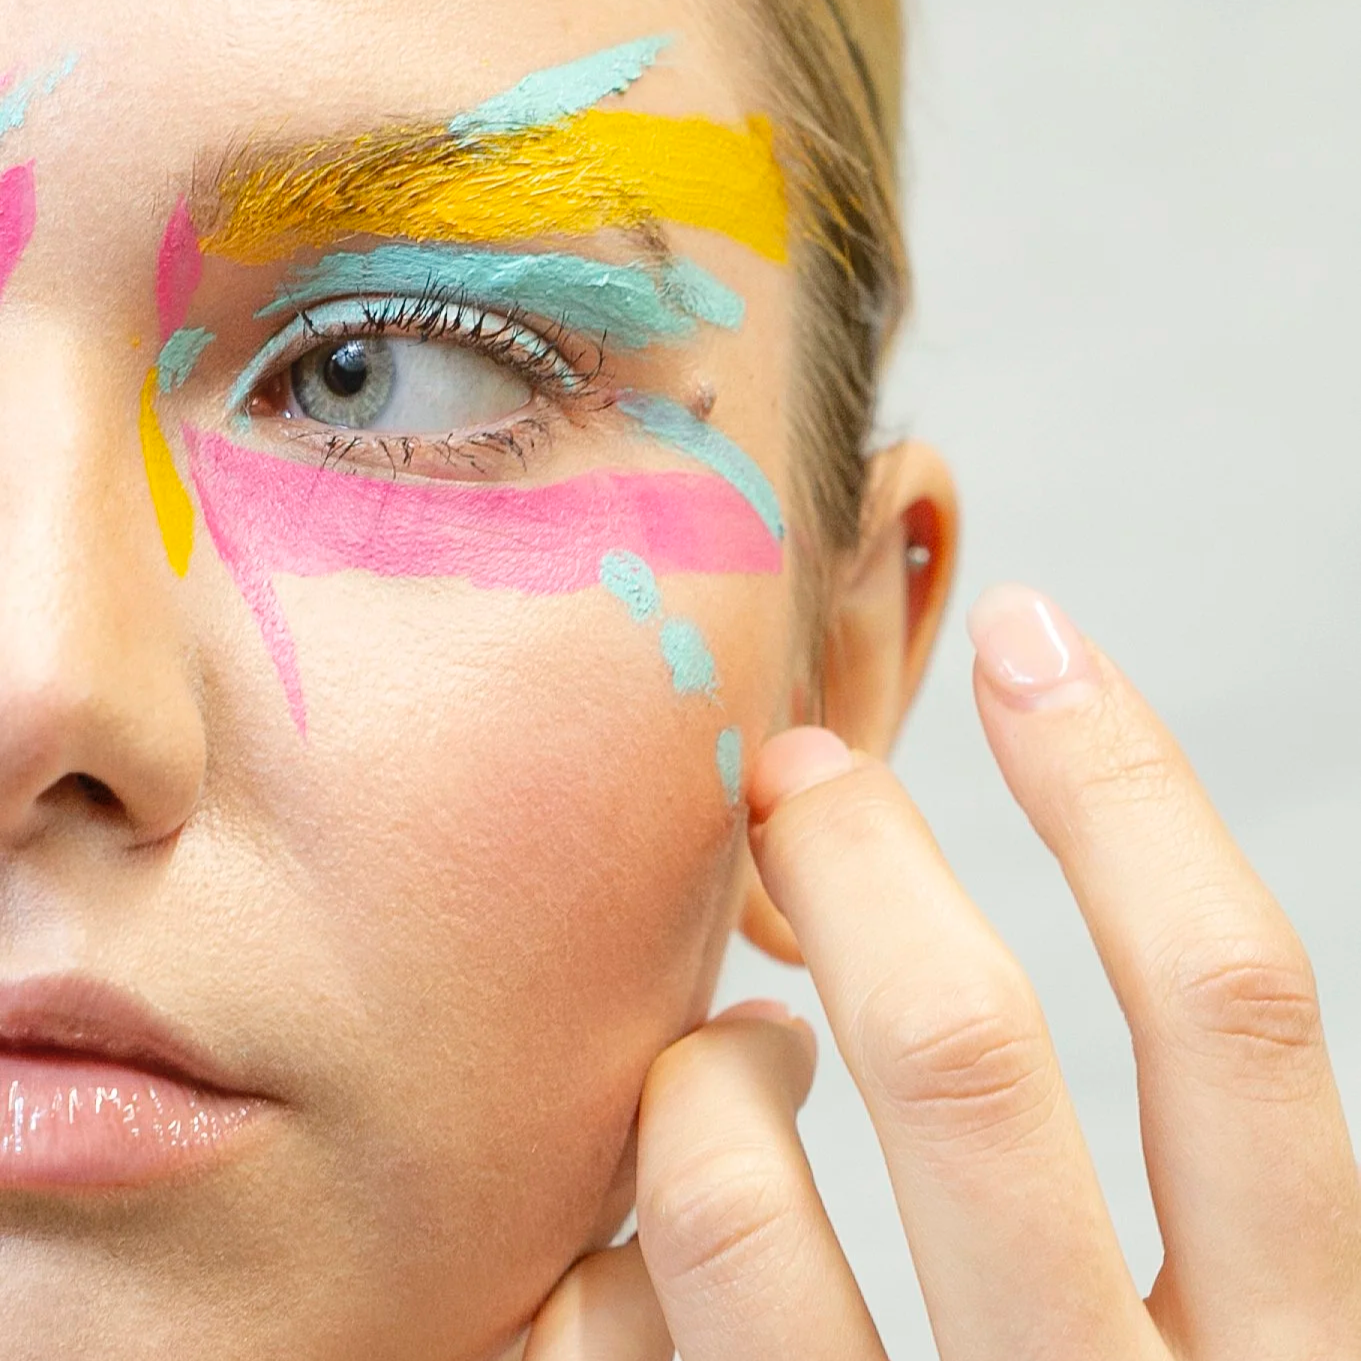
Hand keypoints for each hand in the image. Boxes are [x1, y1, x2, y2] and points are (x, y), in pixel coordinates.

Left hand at [521, 583, 1360, 1359]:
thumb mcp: (1207, 1350)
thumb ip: (1153, 1199)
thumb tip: (974, 944)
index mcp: (1290, 1359)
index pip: (1230, 1012)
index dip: (1135, 793)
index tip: (1034, 636)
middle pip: (969, 1060)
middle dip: (867, 862)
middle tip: (794, 763)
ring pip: (747, 1198)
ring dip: (707, 1076)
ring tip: (719, 1053)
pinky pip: (609, 1326)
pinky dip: (602, 1242)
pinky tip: (622, 1236)